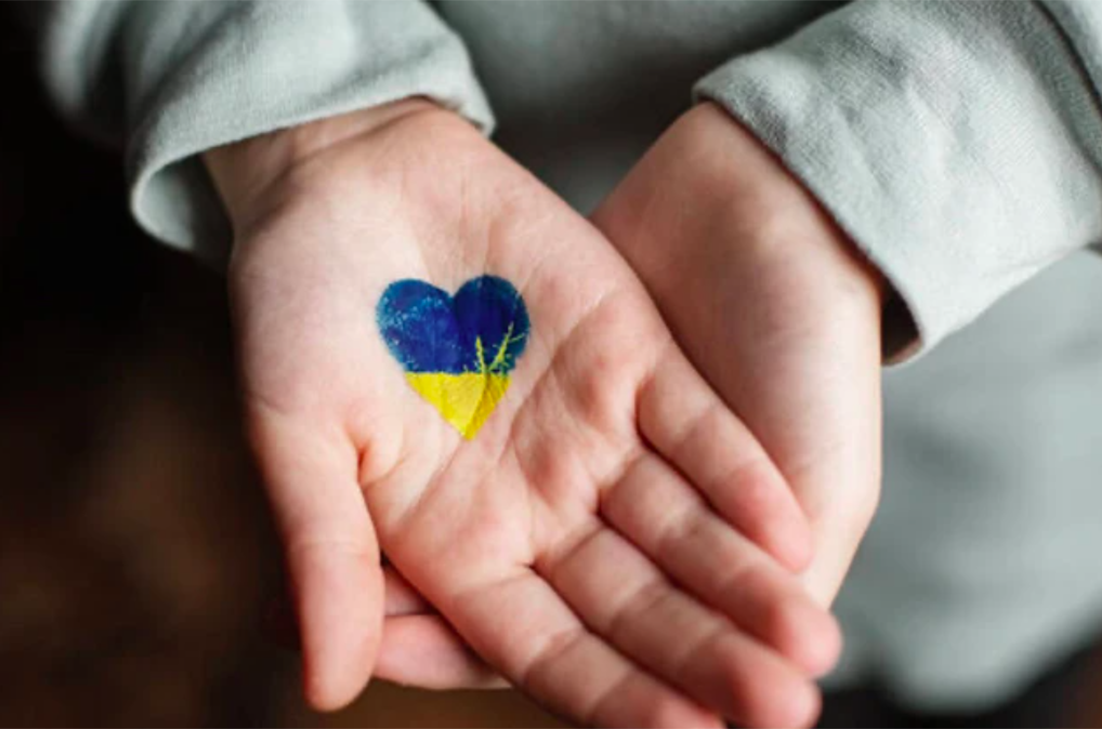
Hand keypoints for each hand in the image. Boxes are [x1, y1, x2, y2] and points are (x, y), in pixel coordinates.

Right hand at [206, 100, 840, 728]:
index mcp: (450, 542)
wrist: (349, 171)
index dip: (611, 694)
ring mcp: (589, 432)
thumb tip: (324, 688)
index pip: (545, 646)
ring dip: (742, 582)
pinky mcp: (633, 358)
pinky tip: (790, 532)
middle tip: (782, 709)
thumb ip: (324, 551)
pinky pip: (696, 430)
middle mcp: (533, 503)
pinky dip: (739, 478)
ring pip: (680, 527)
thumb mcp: (293, 430)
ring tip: (809, 647)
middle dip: (702, 658)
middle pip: (631, 601)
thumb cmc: (293, 304)